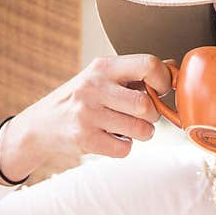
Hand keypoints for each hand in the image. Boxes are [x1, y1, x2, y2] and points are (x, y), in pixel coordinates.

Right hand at [16, 53, 175, 159]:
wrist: (41, 124)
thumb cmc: (81, 98)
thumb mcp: (104, 76)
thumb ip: (137, 72)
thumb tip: (174, 68)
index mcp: (104, 66)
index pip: (149, 65)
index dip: (163, 80)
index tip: (160, 90)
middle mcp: (94, 87)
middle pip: (146, 105)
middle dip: (153, 115)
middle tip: (143, 116)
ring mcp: (88, 114)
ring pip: (141, 130)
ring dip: (142, 133)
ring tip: (128, 128)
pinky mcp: (85, 138)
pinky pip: (125, 149)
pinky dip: (124, 147)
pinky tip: (112, 138)